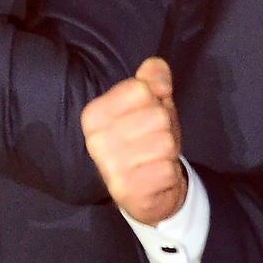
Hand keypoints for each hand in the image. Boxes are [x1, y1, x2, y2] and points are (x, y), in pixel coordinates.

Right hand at [80, 57, 190, 226]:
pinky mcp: (125, 191)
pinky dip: (168, 174)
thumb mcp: (152, 104)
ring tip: (155, 159)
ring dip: (168, 153)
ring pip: (164, 144)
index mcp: (94, 114)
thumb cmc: (147, 140)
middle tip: (154, 140)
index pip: (140, 90)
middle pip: (157, 116)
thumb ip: (153, 79)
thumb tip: (157, 71)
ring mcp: (108, 167)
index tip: (147, 116)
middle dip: (165, 129)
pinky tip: (155, 177)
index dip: (155, 101)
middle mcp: (95, 139)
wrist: (146, 191)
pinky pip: (166, 170)